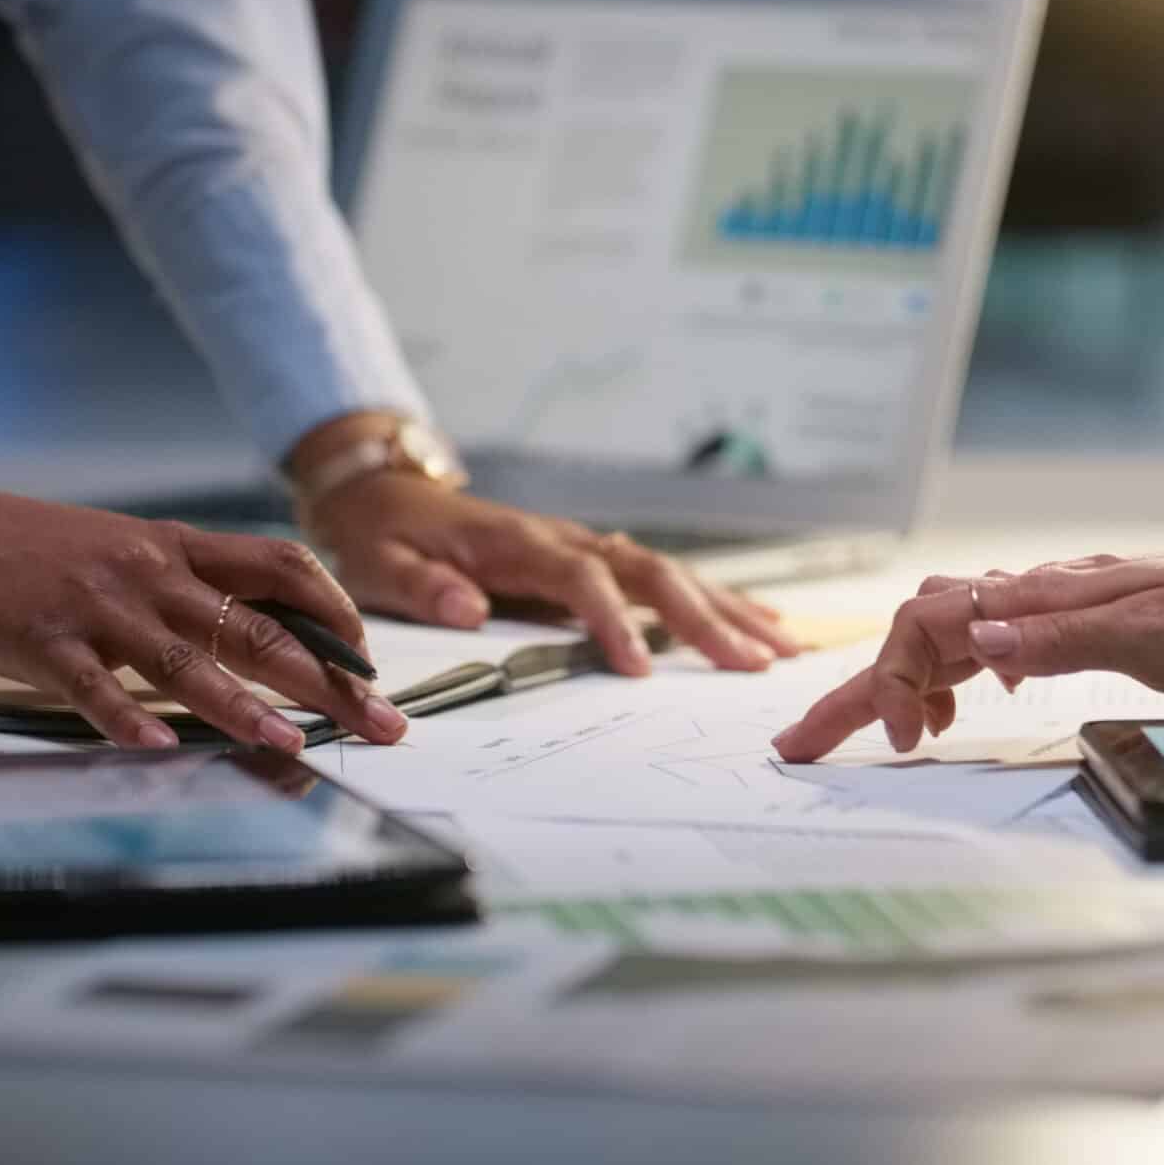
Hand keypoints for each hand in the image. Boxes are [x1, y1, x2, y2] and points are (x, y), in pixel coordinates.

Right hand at [0, 422, 405, 753]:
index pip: (283, 568)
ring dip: (241, 707)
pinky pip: (94, 686)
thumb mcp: (124, 553)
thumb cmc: (31, 551)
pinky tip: (157, 750)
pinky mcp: (42, 638)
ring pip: (186, 659)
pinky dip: (126, 719)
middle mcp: (151, 572)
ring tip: (288, 744)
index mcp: (177, 547)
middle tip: (378, 723)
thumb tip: (253, 633)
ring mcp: (99, 605)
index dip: (336, 612)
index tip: (369, 658)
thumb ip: (185, 586)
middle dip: (328, 681)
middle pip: (258, 627)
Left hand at [301, 474, 799, 676]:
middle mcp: (565, 539)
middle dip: (707, 618)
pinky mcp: (593, 559)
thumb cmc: (382, 536)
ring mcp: (585, 545)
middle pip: (651, 573)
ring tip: (782, 646)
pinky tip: (754, 622)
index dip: (615, 622)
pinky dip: (713, 600)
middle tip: (755, 663)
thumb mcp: (381, 564)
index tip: (639, 671)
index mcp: (518, 544)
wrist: (383, 493)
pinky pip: (662, 578)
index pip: (584, 580)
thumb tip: (471, 610)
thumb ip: (424, 588)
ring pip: (671, 573)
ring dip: (728, 609)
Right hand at [773, 476, 1163, 760]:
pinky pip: (989, 644)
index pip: (926, 628)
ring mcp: (1052, 610)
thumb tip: (974, 639)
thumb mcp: (1152, 637)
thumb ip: (1058, 639)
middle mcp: (1035, 597)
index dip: (891, 685)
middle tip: (804, 743)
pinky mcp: (1074, 624)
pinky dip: (953, 676)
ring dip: (900, 686)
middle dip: (854, 690)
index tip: (899, 746)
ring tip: (886, 736)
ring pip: (947, 640)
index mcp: (1041, 599)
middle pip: (916, 635)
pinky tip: (964, 704)